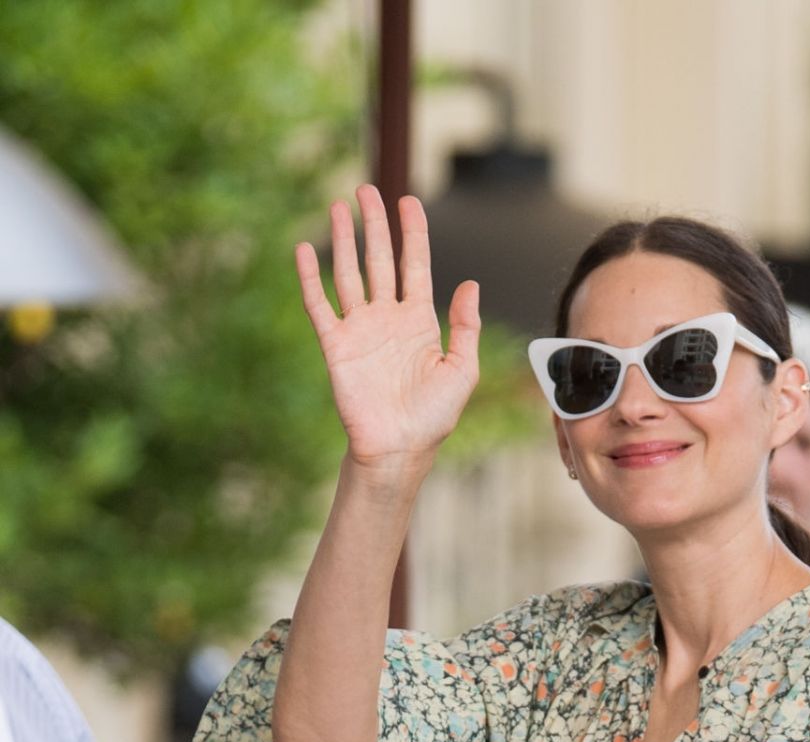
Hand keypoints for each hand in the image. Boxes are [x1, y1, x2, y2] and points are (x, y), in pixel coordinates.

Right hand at [294, 183, 479, 472]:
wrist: (399, 449)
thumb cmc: (433, 417)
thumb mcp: (462, 370)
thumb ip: (465, 328)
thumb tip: (470, 285)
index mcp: (420, 322)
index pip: (415, 266)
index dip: (412, 234)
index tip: (408, 201)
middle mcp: (388, 319)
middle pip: (379, 260)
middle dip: (374, 225)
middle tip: (367, 189)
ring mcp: (360, 330)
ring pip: (350, 274)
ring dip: (344, 240)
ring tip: (338, 206)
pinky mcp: (336, 346)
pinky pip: (320, 305)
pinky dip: (311, 278)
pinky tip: (305, 249)